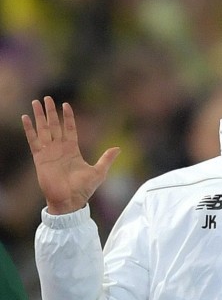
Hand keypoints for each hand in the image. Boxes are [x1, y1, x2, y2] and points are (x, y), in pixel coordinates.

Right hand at [21, 96, 119, 214]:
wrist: (70, 200)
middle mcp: (59, 149)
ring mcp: (49, 152)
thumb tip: (118, 148)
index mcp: (72, 150)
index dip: (67, 117)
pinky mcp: (40, 158)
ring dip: (39, 116)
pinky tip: (26, 117)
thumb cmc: (84, 189)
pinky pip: (33, 140)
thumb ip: (106, 159)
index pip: (69, 129)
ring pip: (43, 129)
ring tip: (36, 102)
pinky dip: (29, 129)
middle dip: (50, 112)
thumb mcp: (99, 172)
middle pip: (54, 125)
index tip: (65, 104)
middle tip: (47, 98)